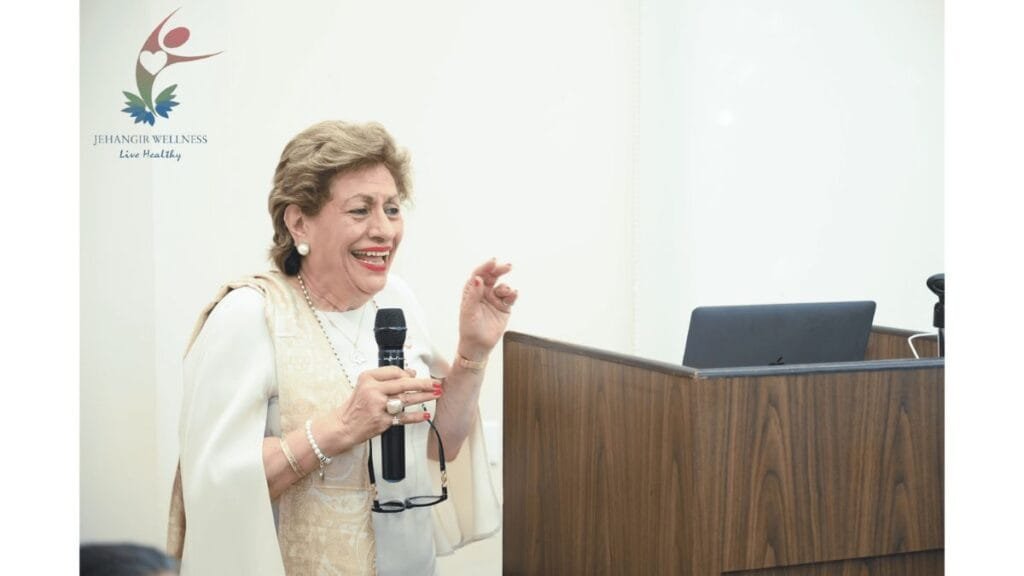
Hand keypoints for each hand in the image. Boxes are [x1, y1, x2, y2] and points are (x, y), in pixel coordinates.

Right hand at [326, 366, 441, 452]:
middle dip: (423, 383)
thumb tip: (411, 373)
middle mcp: (373, 391)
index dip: (408, 374)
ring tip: (436, 394)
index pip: (394, 372)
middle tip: (436, 383)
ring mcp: (378, 406)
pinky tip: (425, 414)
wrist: (343, 426)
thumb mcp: (366, 386)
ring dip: (424, 397)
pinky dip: (415, 416)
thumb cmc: (356, 406)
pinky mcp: (382, 421)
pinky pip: (403, 418)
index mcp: (368, 378)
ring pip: (406, 399)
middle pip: (403, 384)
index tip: (418, 376)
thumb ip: (387, 378)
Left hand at [458, 258, 517, 360]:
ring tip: (506, 292)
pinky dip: (513, 294)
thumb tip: (478, 279)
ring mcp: (494, 299)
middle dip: (500, 270)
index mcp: (472, 291)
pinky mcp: (504, 307)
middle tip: (508, 266)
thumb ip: (474, 294)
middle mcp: (483, 293)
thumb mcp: (469, 311)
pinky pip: (510, 297)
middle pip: (492, 276)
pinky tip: (513, 294)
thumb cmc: (469, 328)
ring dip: (506, 287)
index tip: (493, 261)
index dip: (486, 267)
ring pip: (503, 287)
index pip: (478, 274)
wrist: (478, 345)